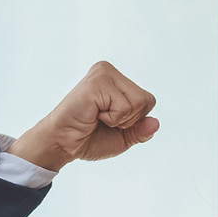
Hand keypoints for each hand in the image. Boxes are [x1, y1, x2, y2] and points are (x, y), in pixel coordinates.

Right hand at [9, 61, 159, 172]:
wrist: (61, 145)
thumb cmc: (86, 139)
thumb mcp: (122, 138)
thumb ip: (140, 130)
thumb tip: (155, 123)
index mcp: (115, 80)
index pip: (148, 100)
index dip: (133, 120)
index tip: (108, 122)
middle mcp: (109, 71)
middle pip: (146, 100)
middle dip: (128, 120)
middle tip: (101, 120)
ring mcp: (103, 73)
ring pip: (138, 102)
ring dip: (119, 119)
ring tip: (97, 116)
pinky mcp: (97, 82)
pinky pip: (124, 107)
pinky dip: (112, 119)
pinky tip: (93, 114)